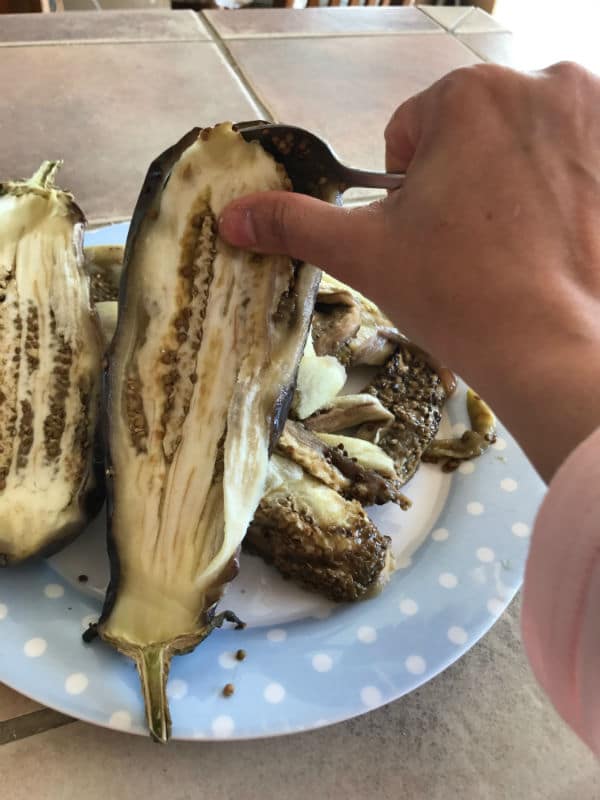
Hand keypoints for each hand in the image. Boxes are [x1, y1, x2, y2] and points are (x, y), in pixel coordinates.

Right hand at [219, 62, 599, 480]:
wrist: (556, 351)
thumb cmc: (459, 295)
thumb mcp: (366, 254)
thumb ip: (294, 222)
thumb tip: (229, 216)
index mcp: (468, 95)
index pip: (412, 131)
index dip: (409, 190)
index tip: (429, 235)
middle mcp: (542, 82)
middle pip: (472, 133)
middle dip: (461, 183)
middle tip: (469, 247)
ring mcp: (597, 117)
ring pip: (523, 144)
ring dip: (510, 185)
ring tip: (513, 247)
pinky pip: (574, 161)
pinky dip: (559, 193)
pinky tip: (554, 242)